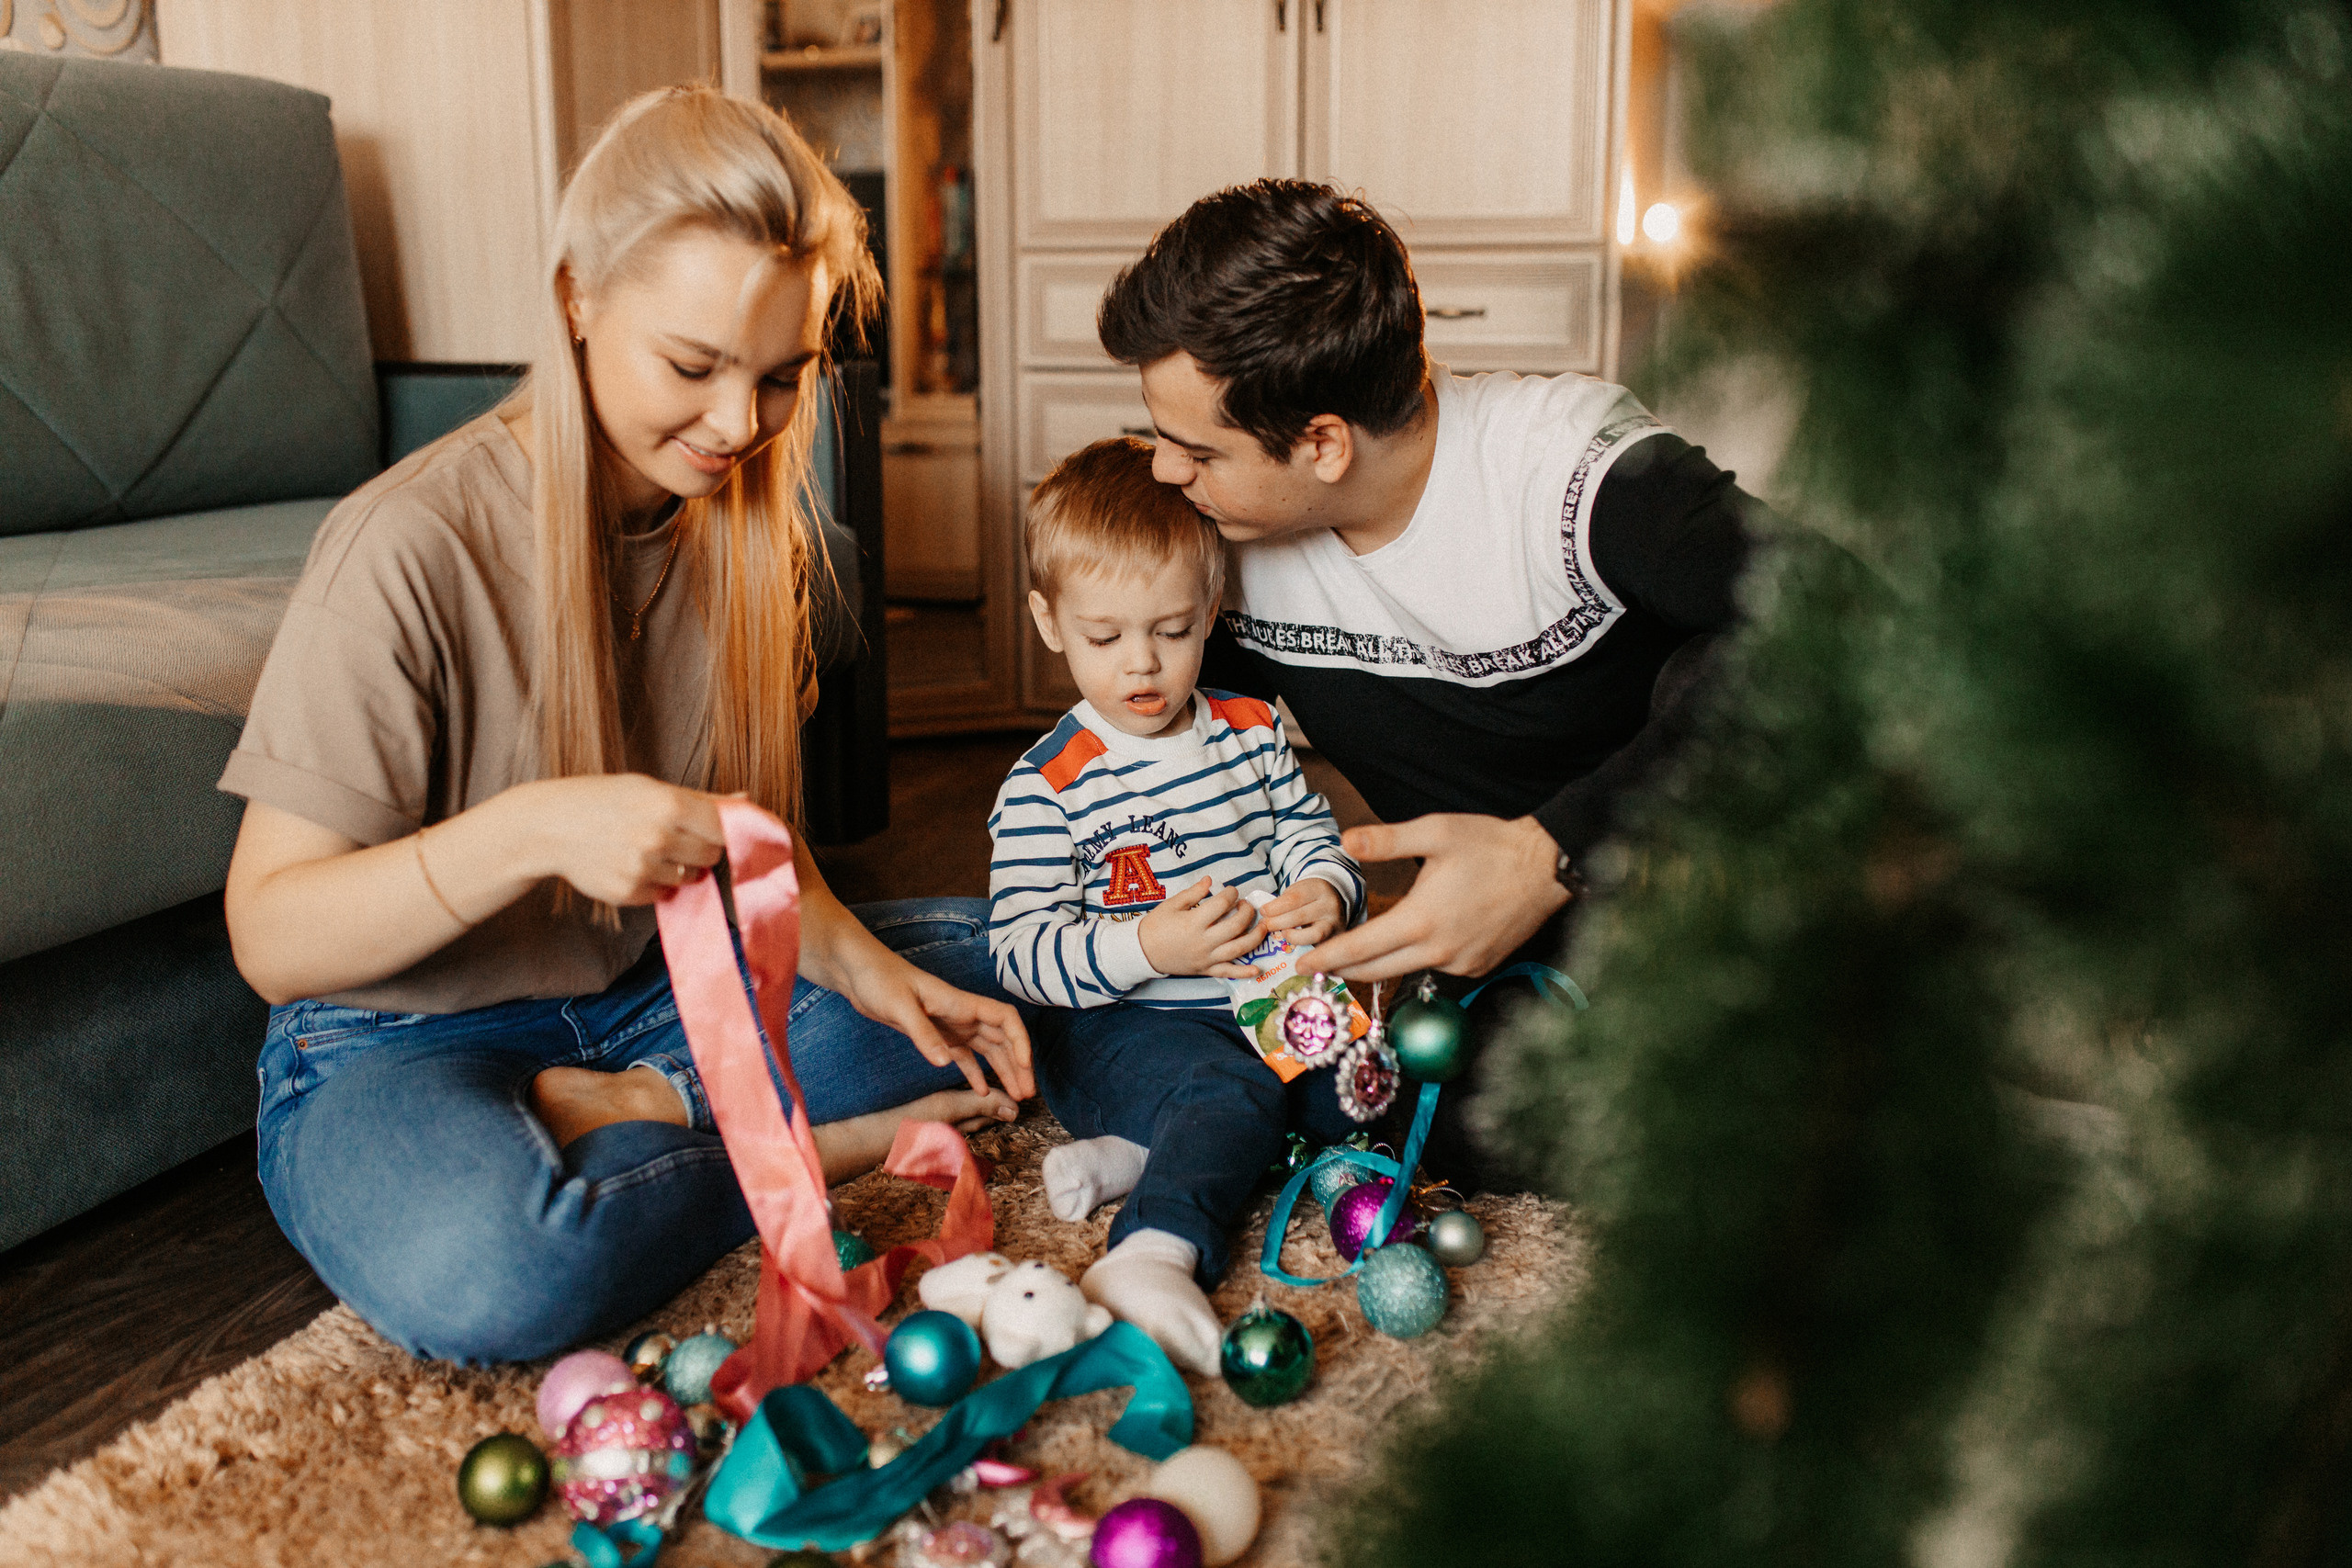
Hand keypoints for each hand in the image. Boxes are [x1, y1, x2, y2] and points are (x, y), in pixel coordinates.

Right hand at [507, 774, 728, 906]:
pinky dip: (655, 884)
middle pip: (713, 855)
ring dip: (679, 868)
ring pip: (691, 877)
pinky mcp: (629, 892)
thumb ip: (703, 800)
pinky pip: (664, 894)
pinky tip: (631, 864)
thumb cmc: (606, 800)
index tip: (724, 834)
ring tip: (648, 849)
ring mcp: (643, 867)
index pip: (726, 828)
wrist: (551, 825)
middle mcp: (659, 837)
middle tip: (676, 837)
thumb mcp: (652, 789)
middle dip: (702, 849)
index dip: (728, 832)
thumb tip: (747, 800)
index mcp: (670, 804)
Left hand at [844, 956, 1036, 1101]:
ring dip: (1003, 1071)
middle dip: (1018, 1065)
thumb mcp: (900, 1006)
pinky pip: (964, 1056)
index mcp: (960, 1003)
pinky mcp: (936, 1035)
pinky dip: (975, 1073)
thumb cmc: (879, 979)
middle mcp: (962, 1014)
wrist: (859, 972)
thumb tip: (945, 1063)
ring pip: (988, 1050)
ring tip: (1015, 1095)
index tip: (1026, 1066)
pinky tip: (982, 1091)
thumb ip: (923, 1034)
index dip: (1020, 1041)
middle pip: (1002, 1039)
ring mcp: (951, 1025)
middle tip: (1026, 1094)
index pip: (1005, 1019)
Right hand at [1138, 876, 1265, 977]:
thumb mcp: (1172, 904)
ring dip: (1254, 937)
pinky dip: (1244, 972)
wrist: (1143, 951)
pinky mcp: (1206, 970)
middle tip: (1246, 905)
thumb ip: (1193, 893)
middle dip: (1246, 912)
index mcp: (1194, 922)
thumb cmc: (1156, 925)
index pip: (1221, 904)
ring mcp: (1206, 957)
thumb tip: (1210, 880)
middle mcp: (1204, 941)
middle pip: (1235, 926)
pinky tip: (1257, 969)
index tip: (1231, 891)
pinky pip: (1228, 972)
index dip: (1230, 894)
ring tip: (1263, 926)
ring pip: (1238, 949)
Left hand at [1258, 877, 1345, 951]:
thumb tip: (1264, 919)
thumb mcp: (1299, 892)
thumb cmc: (1310, 898)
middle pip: (1300, 916)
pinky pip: (1318, 947)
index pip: (1294, 898)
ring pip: (1313, 934)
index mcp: (1318, 889)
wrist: (1335, 903)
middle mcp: (1329, 905)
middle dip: (1278, 922)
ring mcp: (1334, 923)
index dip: (1275, 907)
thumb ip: (1284, 903)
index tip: (1263, 912)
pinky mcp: (1335, 939)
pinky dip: (1303, 948)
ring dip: (1292, 937)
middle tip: (1265, 926)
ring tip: (1282, 935)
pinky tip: (1292, 946)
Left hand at [1303, 814, 1569, 982]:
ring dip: (1378, 965)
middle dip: (1343, 969)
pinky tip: (1409, 945)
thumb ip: (1386, 840)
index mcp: (1421, 920)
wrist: (1546, 867)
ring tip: (1354, 955)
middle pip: (1377, 970)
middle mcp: (1439, 950)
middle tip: (1316, 965)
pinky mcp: (1477, 966)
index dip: (1328, 957)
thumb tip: (1345, 841)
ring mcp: (1460, 963)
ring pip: (1406, 971)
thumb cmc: (1491, 845)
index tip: (1303, 964)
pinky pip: (1436, 969)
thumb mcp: (1436, 832)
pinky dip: (1415, 960)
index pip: (1361, 949)